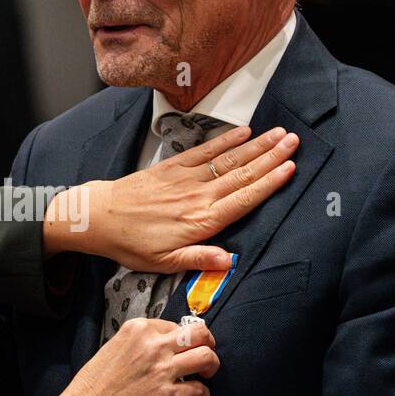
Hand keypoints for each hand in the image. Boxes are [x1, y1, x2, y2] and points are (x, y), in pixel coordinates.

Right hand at [40, 317, 218, 395]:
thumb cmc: (94, 383)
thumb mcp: (114, 346)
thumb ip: (140, 342)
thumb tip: (163, 346)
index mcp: (138, 328)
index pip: (174, 324)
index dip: (181, 337)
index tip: (181, 348)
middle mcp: (153, 345)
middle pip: (199, 333)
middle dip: (208, 342)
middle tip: (206, 353)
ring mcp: (163, 370)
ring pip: (206, 356)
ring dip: (211, 365)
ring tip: (206, 374)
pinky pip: (199, 390)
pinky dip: (203, 395)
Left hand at [43, 125, 297, 272]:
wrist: (99, 217)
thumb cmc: (132, 243)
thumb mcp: (163, 263)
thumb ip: (198, 259)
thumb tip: (229, 262)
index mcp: (200, 222)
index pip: (243, 200)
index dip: (269, 183)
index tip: (290, 168)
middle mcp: (198, 197)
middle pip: (242, 174)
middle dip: (271, 157)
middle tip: (295, 142)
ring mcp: (186, 178)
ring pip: (228, 160)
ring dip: (256, 146)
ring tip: (279, 134)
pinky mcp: (173, 167)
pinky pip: (204, 151)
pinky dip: (225, 140)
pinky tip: (244, 132)